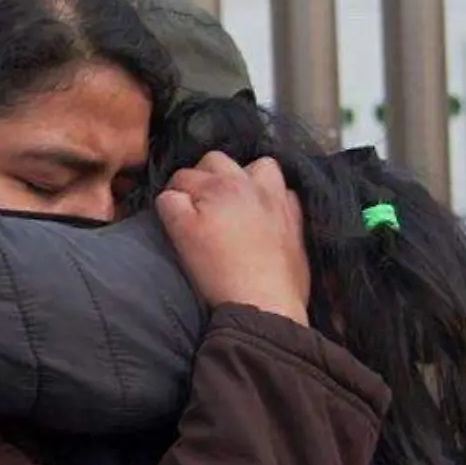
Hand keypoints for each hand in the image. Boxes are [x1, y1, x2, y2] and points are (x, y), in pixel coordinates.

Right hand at [154, 152, 309, 326]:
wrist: (265, 303)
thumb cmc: (218, 272)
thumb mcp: (182, 237)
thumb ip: (171, 206)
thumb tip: (171, 194)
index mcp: (218, 186)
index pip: (182, 176)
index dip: (172, 193)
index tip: (173, 213)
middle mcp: (249, 183)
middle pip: (216, 161)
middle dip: (202, 176)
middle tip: (200, 204)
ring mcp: (276, 199)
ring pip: (260, 165)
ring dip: (245, 175)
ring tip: (237, 199)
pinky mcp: (295, 219)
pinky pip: (285, 192)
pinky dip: (273, 196)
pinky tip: (265, 214)